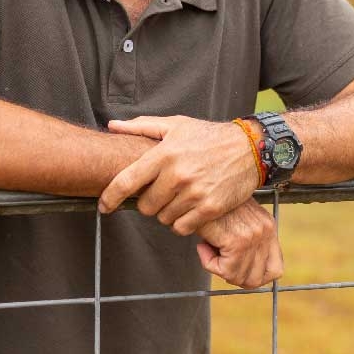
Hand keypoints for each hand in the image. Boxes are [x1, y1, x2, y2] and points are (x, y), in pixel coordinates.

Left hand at [99, 115, 259, 233]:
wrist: (249, 148)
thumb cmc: (208, 136)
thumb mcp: (175, 125)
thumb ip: (141, 126)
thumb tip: (112, 125)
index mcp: (164, 154)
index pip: (127, 182)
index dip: (110, 197)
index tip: (103, 206)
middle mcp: (177, 175)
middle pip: (146, 206)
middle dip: (148, 203)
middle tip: (159, 194)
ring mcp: (195, 193)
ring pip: (164, 218)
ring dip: (166, 213)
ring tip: (177, 199)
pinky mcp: (211, 208)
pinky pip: (183, 228)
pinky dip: (182, 223)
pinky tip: (188, 209)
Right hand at [194, 199, 282, 288]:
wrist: (199, 187)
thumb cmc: (210, 200)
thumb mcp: (236, 218)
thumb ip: (245, 238)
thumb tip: (240, 269)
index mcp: (268, 227)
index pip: (275, 270)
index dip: (255, 277)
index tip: (237, 270)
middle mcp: (265, 232)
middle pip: (255, 279)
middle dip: (233, 275)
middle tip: (216, 259)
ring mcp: (253, 237)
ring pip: (238, 277)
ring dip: (218, 268)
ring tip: (207, 247)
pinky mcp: (237, 241)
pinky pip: (225, 271)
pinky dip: (209, 263)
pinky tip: (202, 246)